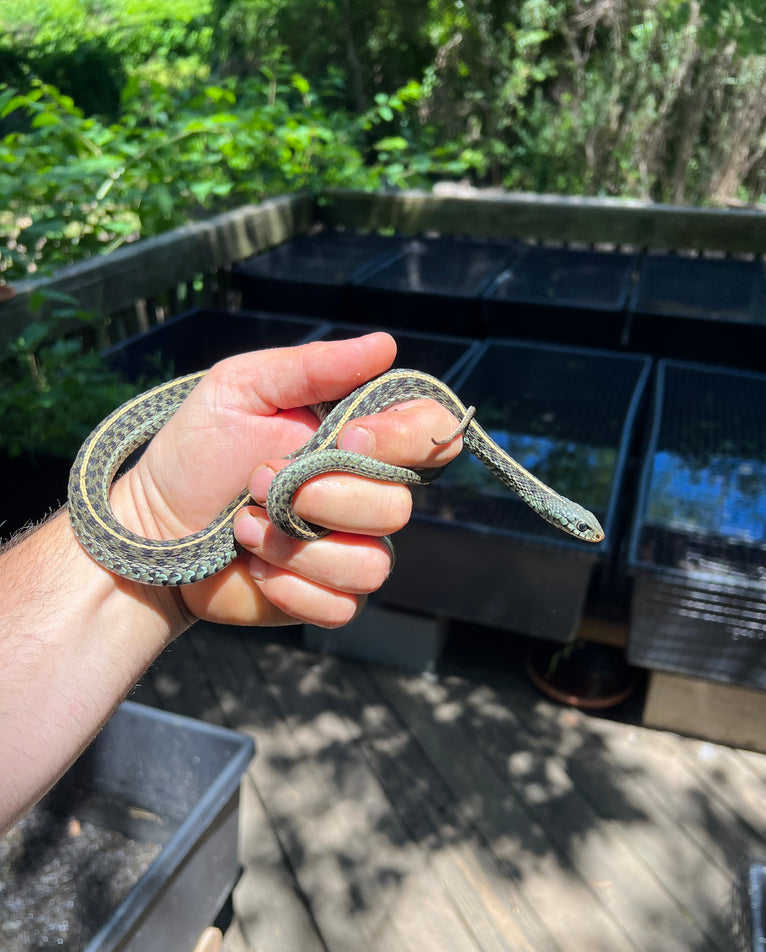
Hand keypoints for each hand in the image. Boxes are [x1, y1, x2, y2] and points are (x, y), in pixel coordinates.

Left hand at [113, 333, 462, 628]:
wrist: (151, 528)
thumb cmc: (195, 452)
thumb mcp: (241, 388)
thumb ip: (312, 368)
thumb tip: (384, 345)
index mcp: (356, 439)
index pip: (428, 434)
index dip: (405, 438)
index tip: (348, 436)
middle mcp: (364, 495)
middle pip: (398, 506)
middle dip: (322, 496)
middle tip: (258, 482)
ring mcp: (349, 550)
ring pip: (372, 563)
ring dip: (298, 548)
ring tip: (247, 527)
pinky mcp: (327, 598)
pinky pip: (341, 605)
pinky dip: (290, 587)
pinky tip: (255, 567)